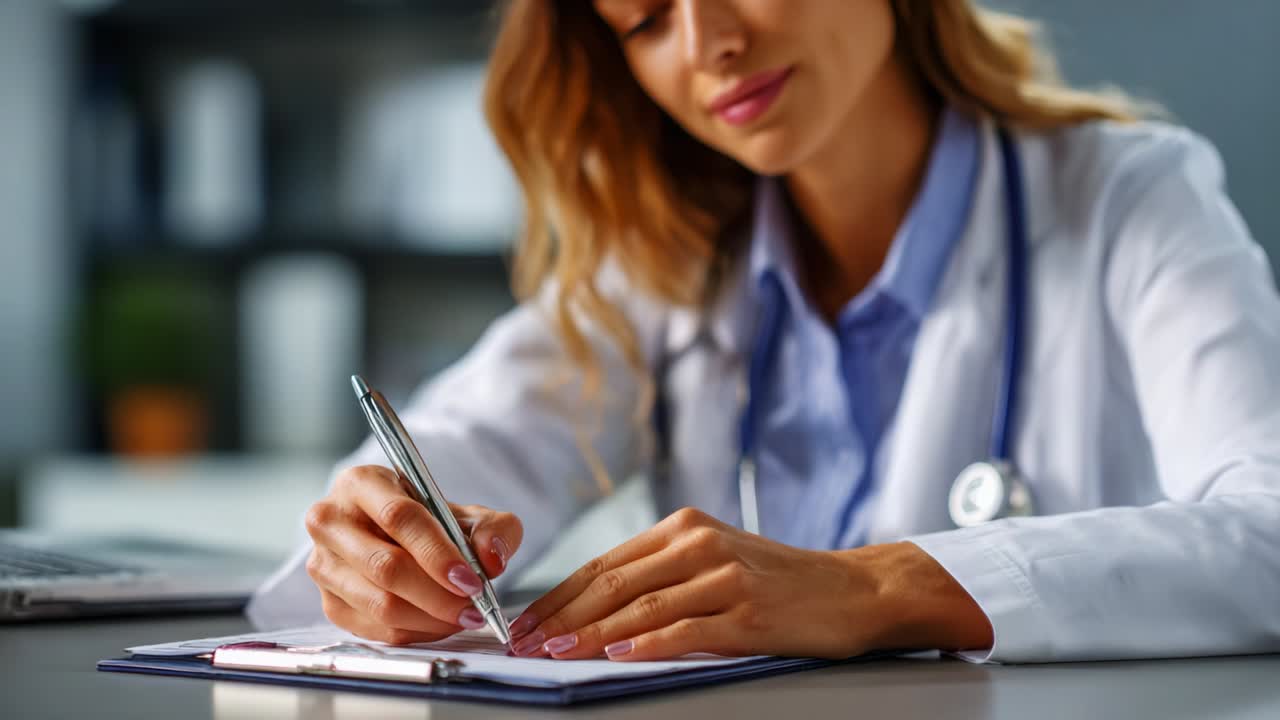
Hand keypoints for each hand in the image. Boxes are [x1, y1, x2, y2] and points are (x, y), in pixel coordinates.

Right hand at [303, 465, 522, 644]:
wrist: (395, 538)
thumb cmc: (429, 521)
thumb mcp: (468, 513)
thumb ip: (493, 528)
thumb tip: (491, 558)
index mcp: (361, 483)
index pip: (398, 517)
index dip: (437, 553)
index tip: (470, 579)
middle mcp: (331, 521)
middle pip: (385, 566)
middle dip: (437, 594)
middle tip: (474, 607)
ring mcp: (323, 565)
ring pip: (379, 603)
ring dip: (430, 618)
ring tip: (464, 616)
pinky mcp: (329, 603)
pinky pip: (376, 628)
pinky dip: (416, 632)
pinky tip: (440, 623)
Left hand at [507, 507, 990, 660]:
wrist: (853, 590)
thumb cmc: (780, 581)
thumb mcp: (717, 560)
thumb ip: (663, 574)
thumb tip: (597, 609)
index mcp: (683, 528)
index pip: (604, 563)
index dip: (559, 595)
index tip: (526, 621)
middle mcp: (698, 544)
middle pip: (612, 582)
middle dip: (561, 616)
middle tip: (525, 643)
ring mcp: (724, 577)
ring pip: (641, 606)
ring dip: (589, 633)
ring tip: (555, 653)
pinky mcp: (747, 612)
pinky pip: (684, 629)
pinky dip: (646, 643)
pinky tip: (617, 654)